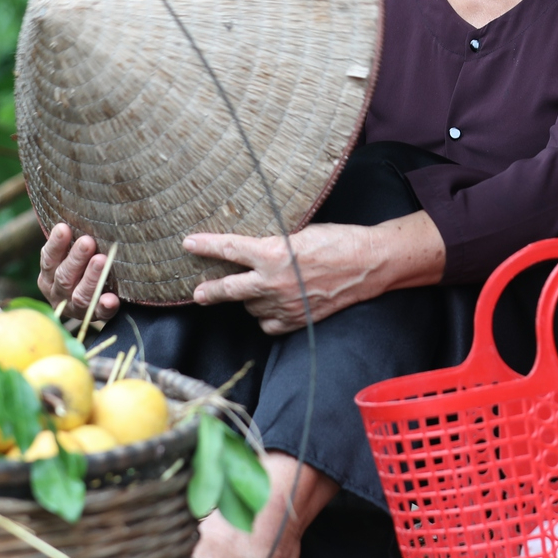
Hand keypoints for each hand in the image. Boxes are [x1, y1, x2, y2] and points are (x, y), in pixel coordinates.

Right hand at [37, 223, 120, 322]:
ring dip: (91, 278)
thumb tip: (74, 207)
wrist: (95, 296)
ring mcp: (75, 307)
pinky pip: (100, 314)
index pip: (48, 260)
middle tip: (88, 242)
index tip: (64, 228)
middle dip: (76, 259)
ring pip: (80, 295)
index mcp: (49, 276)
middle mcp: (58, 293)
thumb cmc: (81, 264)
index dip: (56, 245)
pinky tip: (112, 299)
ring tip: (102, 260)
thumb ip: (71, 239)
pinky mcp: (95, 316)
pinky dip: (105, 306)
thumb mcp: (70, 253)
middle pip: (64, 277)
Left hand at [183, 211, 445, 334]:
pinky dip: (267, 317)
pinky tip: (271, 308)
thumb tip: (255, 248)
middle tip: (198, 293)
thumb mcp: (300, 232)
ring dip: (250, 298)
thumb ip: (274, 243)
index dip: (205, 246)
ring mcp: (285, 304)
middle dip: (210, 291)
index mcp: (272, 253)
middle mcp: (273, 281)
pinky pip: (270, 324)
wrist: (369, 264)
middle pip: (230, 289)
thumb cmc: (338, 240)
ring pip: (251, 306)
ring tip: (257, 289)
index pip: (229, 249)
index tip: (188, 243)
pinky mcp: (298, 319)